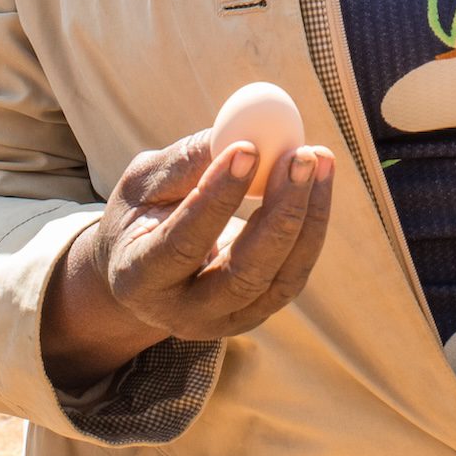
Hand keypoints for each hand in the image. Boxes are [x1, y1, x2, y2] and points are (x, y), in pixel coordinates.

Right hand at [43, 130, 335, 387]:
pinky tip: (317, 179)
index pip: (182, 245)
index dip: (217, 198)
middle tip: (300, 155)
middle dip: (280, 213)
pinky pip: (294, 273)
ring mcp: (224, 321)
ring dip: (308, 215)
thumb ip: (183, 164)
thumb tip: (240, 135)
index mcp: (138, 279)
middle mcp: (182, 313)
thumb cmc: (140, 217)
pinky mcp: (257, 313)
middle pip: (243, 275)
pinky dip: (313, 225)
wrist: (144, 271)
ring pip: (281, 279)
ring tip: (318, 157)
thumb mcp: (142, 185)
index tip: (247, 149)